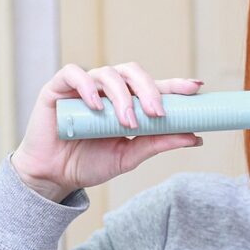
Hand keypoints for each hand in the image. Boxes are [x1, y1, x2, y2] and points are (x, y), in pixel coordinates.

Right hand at [11, 63, 203, 201]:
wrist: (54, 176)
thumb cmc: (89, 163)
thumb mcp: (129, 156)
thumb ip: (158, 143)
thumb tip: (195, 137)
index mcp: (127, 102)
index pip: (154, 87)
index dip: (175, 84)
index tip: (196, 88)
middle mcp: (107, 90)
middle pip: (133, 73)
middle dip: (150, 90)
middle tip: (158, 114)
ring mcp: (83, 87)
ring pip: (109, 74)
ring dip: (122, 97)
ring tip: (127, 123)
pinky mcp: (58, 88)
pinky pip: (74, 74)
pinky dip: (87, 86)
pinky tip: (96, 106)